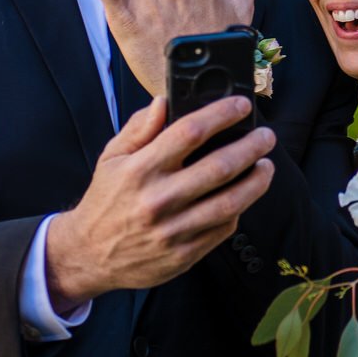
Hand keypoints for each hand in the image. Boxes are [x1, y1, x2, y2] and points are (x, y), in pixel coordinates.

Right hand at [45, 94, 276, 311]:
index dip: (222, 114)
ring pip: (230, 202)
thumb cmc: (105, 200)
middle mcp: (158, 199)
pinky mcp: (184, 254)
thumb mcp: (111, 158)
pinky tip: (243, 196)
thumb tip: (164, 100)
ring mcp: (173, 230)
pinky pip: (222, 228)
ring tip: (266, 166)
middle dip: (251, 147)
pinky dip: (239, 209)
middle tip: (266, 137)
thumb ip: (139, 128)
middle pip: (219, 166)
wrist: (90, 255)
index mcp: (140, 169)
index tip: (241, 106)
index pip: (190, 132)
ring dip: (256, 181)